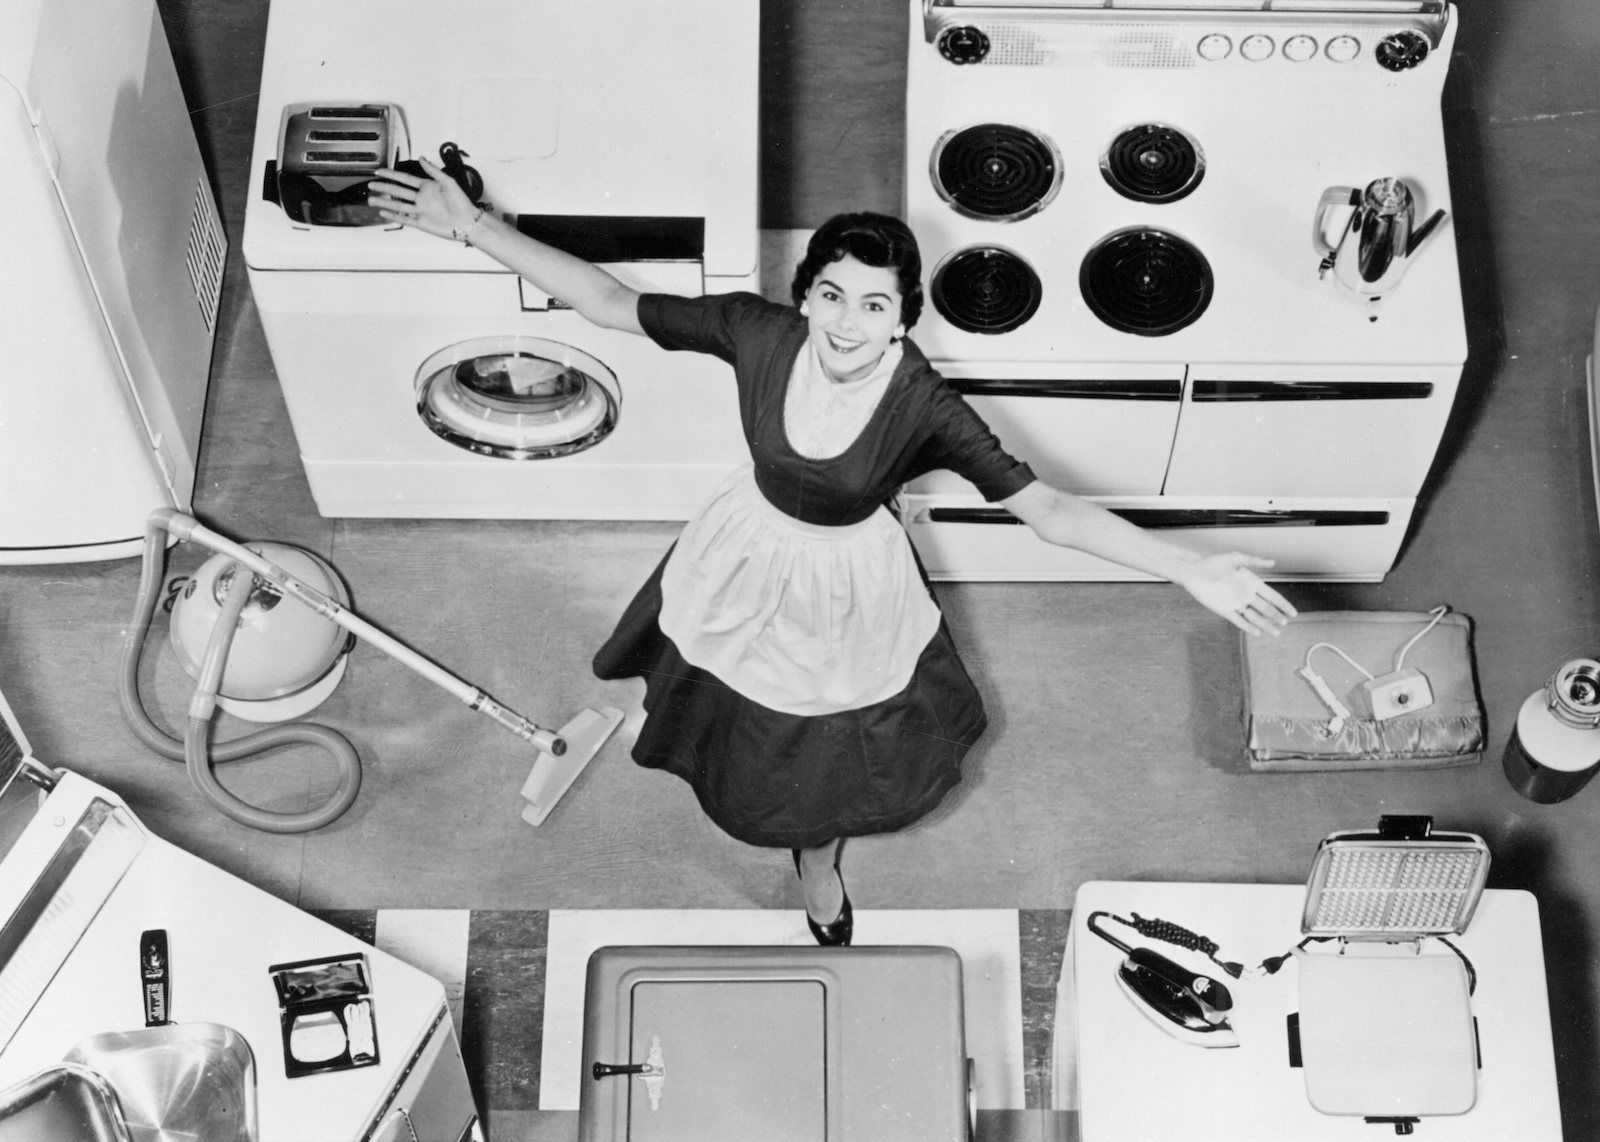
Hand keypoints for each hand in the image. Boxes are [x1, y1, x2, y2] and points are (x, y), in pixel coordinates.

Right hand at [368, 158, 478, 241]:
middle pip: (398, 191)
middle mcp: (422, 198)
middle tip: (370, 184)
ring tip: (371, 199)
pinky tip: (383, 213)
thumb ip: (433, 170)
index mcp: (427, 187)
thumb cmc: (462, 202)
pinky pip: (404, 218)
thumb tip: (421, 158)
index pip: (404, 179)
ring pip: (398, 205)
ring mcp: (420, 211)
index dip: (391, 174)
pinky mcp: (422, 223)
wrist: (468, 222)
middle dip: (384, 187)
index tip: (379, 171)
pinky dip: (393, 216)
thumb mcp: (448, 181)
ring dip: (384, 202)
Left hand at [1178, 553, 1296, 636]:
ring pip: (1254, 617)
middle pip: (1265, 608)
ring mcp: (1236, 604)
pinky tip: (1258, 632)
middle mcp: (1246, 594)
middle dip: (1276, 616)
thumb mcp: (1235, 558)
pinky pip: (1239, 621)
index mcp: (1251, 583)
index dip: (1283, 605)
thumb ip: (1254, 561)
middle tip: (1285, 623)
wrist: (1194, 572)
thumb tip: (1273, 562)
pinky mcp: (1224, 610)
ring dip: (1266, 625)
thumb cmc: (1214, 563)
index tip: (1293, 613)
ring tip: (1276, 633)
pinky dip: (1248, 626)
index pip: (1272, 596)